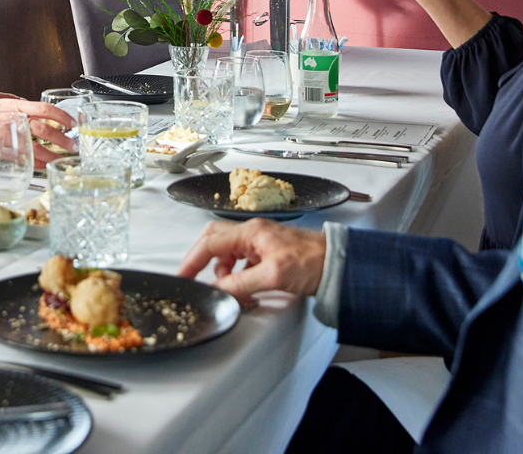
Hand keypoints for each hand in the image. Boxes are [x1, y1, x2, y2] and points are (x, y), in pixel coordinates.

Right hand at [0, 98, 76, 167]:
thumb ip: (16, 108)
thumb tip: (34, 112)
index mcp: (13, 106)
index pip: (44, 109)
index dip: (62, 116)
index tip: (73, 123)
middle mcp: (11, 119)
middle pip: (43, 130)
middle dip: (61, 140)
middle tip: (72, 146)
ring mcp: (4, 136)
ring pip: (34, 148)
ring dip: (51, 156)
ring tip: (61, 160)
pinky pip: (20, 160)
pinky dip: (33, 165)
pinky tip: (41, 167)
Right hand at [177, 219, 326, 304]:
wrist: (340, 264)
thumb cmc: (313, 262)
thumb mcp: (273, 276)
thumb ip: (241, 283)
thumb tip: (217, 290)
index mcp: (250, 232)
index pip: (209, 244)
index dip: (191, 261)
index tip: (182, 277)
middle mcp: (252, 233)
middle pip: (214, 242)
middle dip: (204, 262)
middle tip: (197, 280)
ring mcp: (260, 242)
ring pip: (228, 253)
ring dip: (224, 272)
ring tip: (234, 290)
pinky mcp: (268, 252)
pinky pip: (242, 261)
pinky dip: (238, 274)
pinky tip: (246, 288)